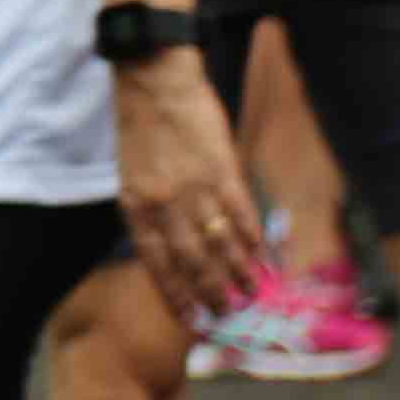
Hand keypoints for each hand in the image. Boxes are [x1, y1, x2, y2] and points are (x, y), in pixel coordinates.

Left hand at [110, 55, 264, 324]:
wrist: (155, 80)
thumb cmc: (142, 127)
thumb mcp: (133, 176)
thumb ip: (152, 212)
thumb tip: (176, 249)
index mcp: (137, 207)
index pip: (157, 263)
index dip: (176, 294)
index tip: (192, 318)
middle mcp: (165, 205)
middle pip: (192, 261)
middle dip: (211, 292)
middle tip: (228, 313)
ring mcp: (196, 189)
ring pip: (221, 244)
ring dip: (239, 272)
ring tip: (253, 293)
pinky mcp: (223, 170)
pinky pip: (242, 215)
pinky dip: (255, 240)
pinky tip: (265, 258)